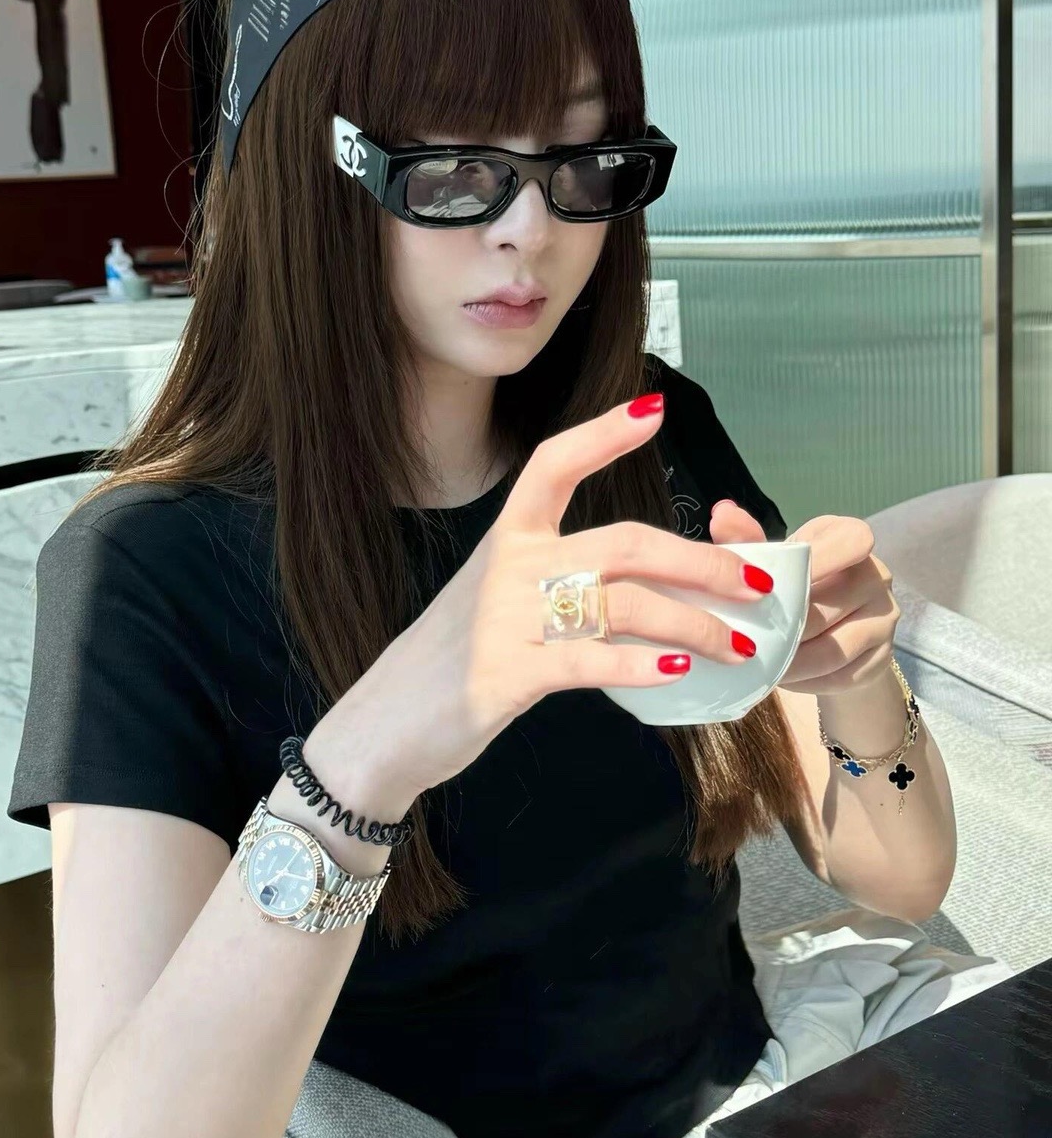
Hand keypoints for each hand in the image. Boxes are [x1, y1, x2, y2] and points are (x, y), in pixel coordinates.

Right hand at [325, 397, 774, 802]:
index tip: (653, 412)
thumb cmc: (451, 662)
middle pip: (623, 542)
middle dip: (699, 560)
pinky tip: (679, 674)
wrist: (384, 725)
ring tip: (736, 644)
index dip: (603, 435)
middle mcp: (509, 568)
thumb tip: (647, 585)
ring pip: (623, 603)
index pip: (554, 465)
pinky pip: (590, 661)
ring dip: (692, 623)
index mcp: (506, 539)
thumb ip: (558, 583)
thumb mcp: (496, 602)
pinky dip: (641, 665)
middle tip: (753, 583)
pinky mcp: (508, 674)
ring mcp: (508, 620)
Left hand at [709, 499, 899, 696]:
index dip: (819, 560)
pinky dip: (805, 681)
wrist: (833, 632)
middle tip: (745, 640)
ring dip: (791, 662)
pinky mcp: (883, 659)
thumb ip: (751, 540)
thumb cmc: (798, 585)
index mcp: (852, 540)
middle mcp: (877, 575)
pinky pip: (840, 676)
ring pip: (833, 648)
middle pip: (830, 605)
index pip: (852, 541)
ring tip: (758, 664)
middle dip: (784, 626)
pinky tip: (781, 678)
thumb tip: (722, 513)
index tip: (772, 583)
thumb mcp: (776, 560)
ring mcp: (886, 619)